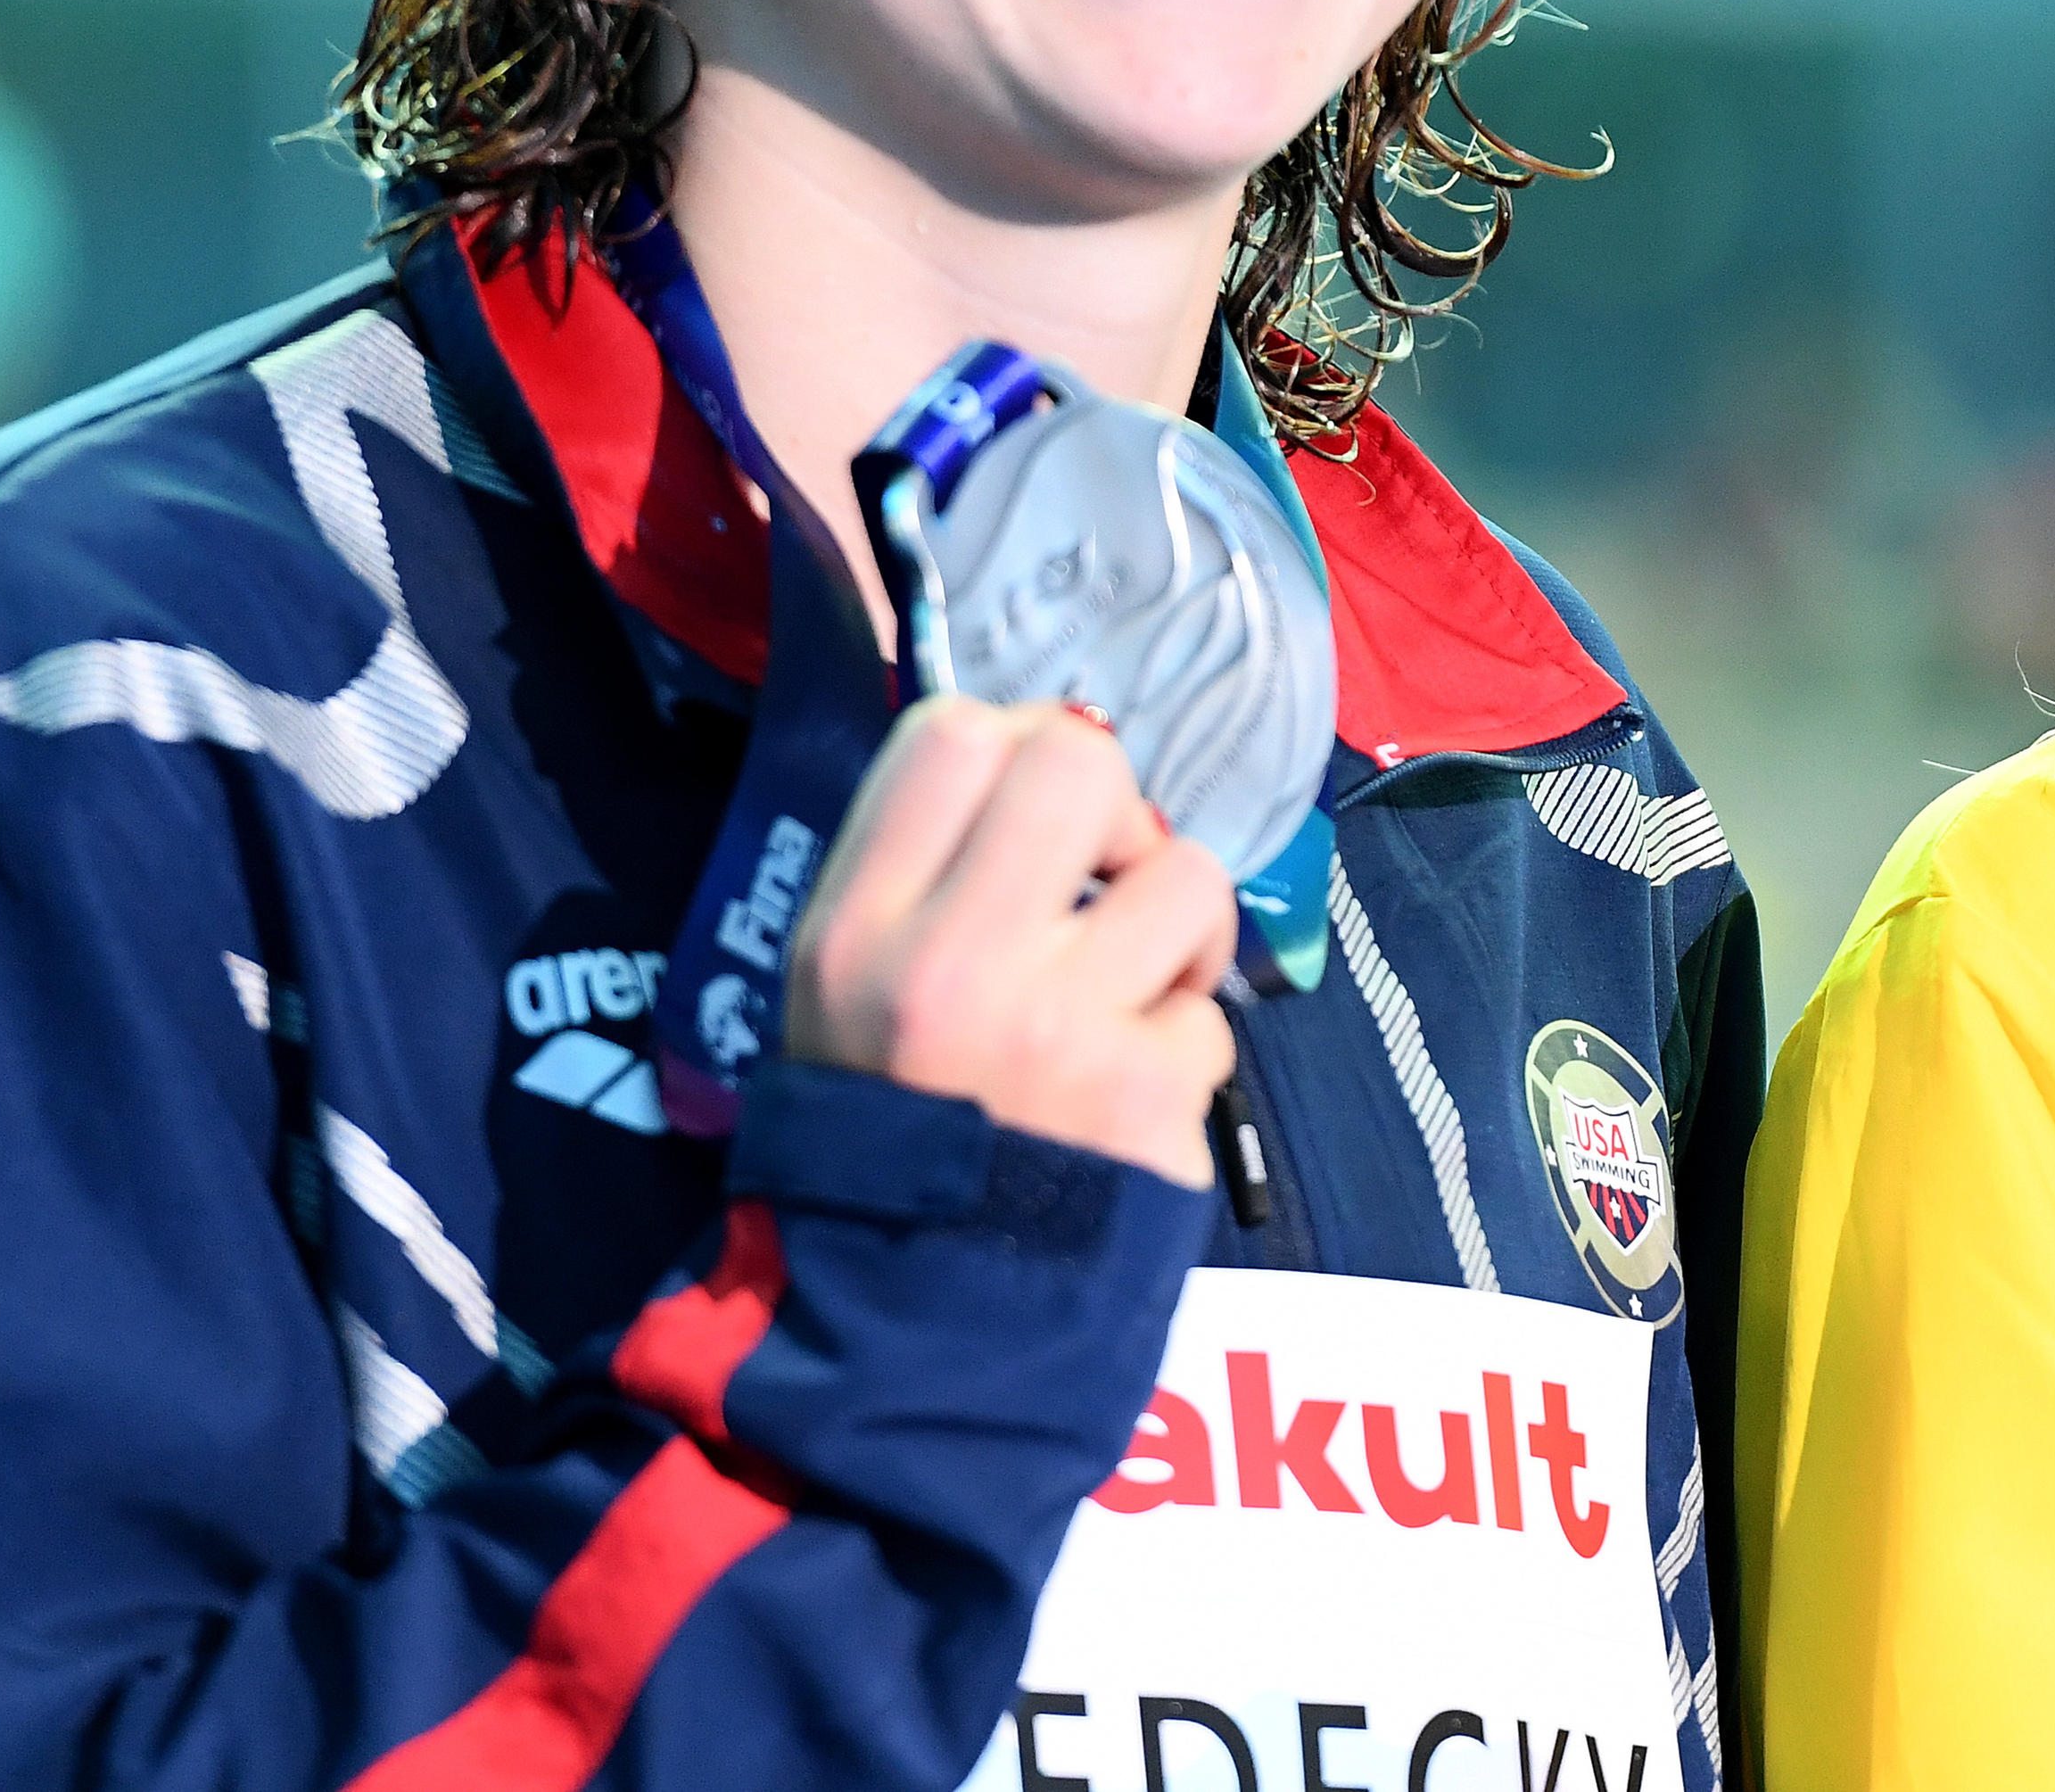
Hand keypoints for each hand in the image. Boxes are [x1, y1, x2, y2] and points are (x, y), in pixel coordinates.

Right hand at [783, 697, 1240, 1187]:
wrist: (911, 1323)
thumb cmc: (888, 1131)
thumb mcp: (845, 991)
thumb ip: (928, 870)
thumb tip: (1064, 753)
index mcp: (855, 930)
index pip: (952, 732)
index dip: (1019, 746)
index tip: (1036, 820)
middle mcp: (948, 964)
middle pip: (1078, 761)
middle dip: (1116, 815)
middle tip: (1102, 888)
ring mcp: (1054, 1027)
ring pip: (1187, 876)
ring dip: (1176, 935)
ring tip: (1127, 1000)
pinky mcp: (1143, 1095)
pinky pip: (1209, 1014)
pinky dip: (1181, 1050)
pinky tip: (1127, 1098)